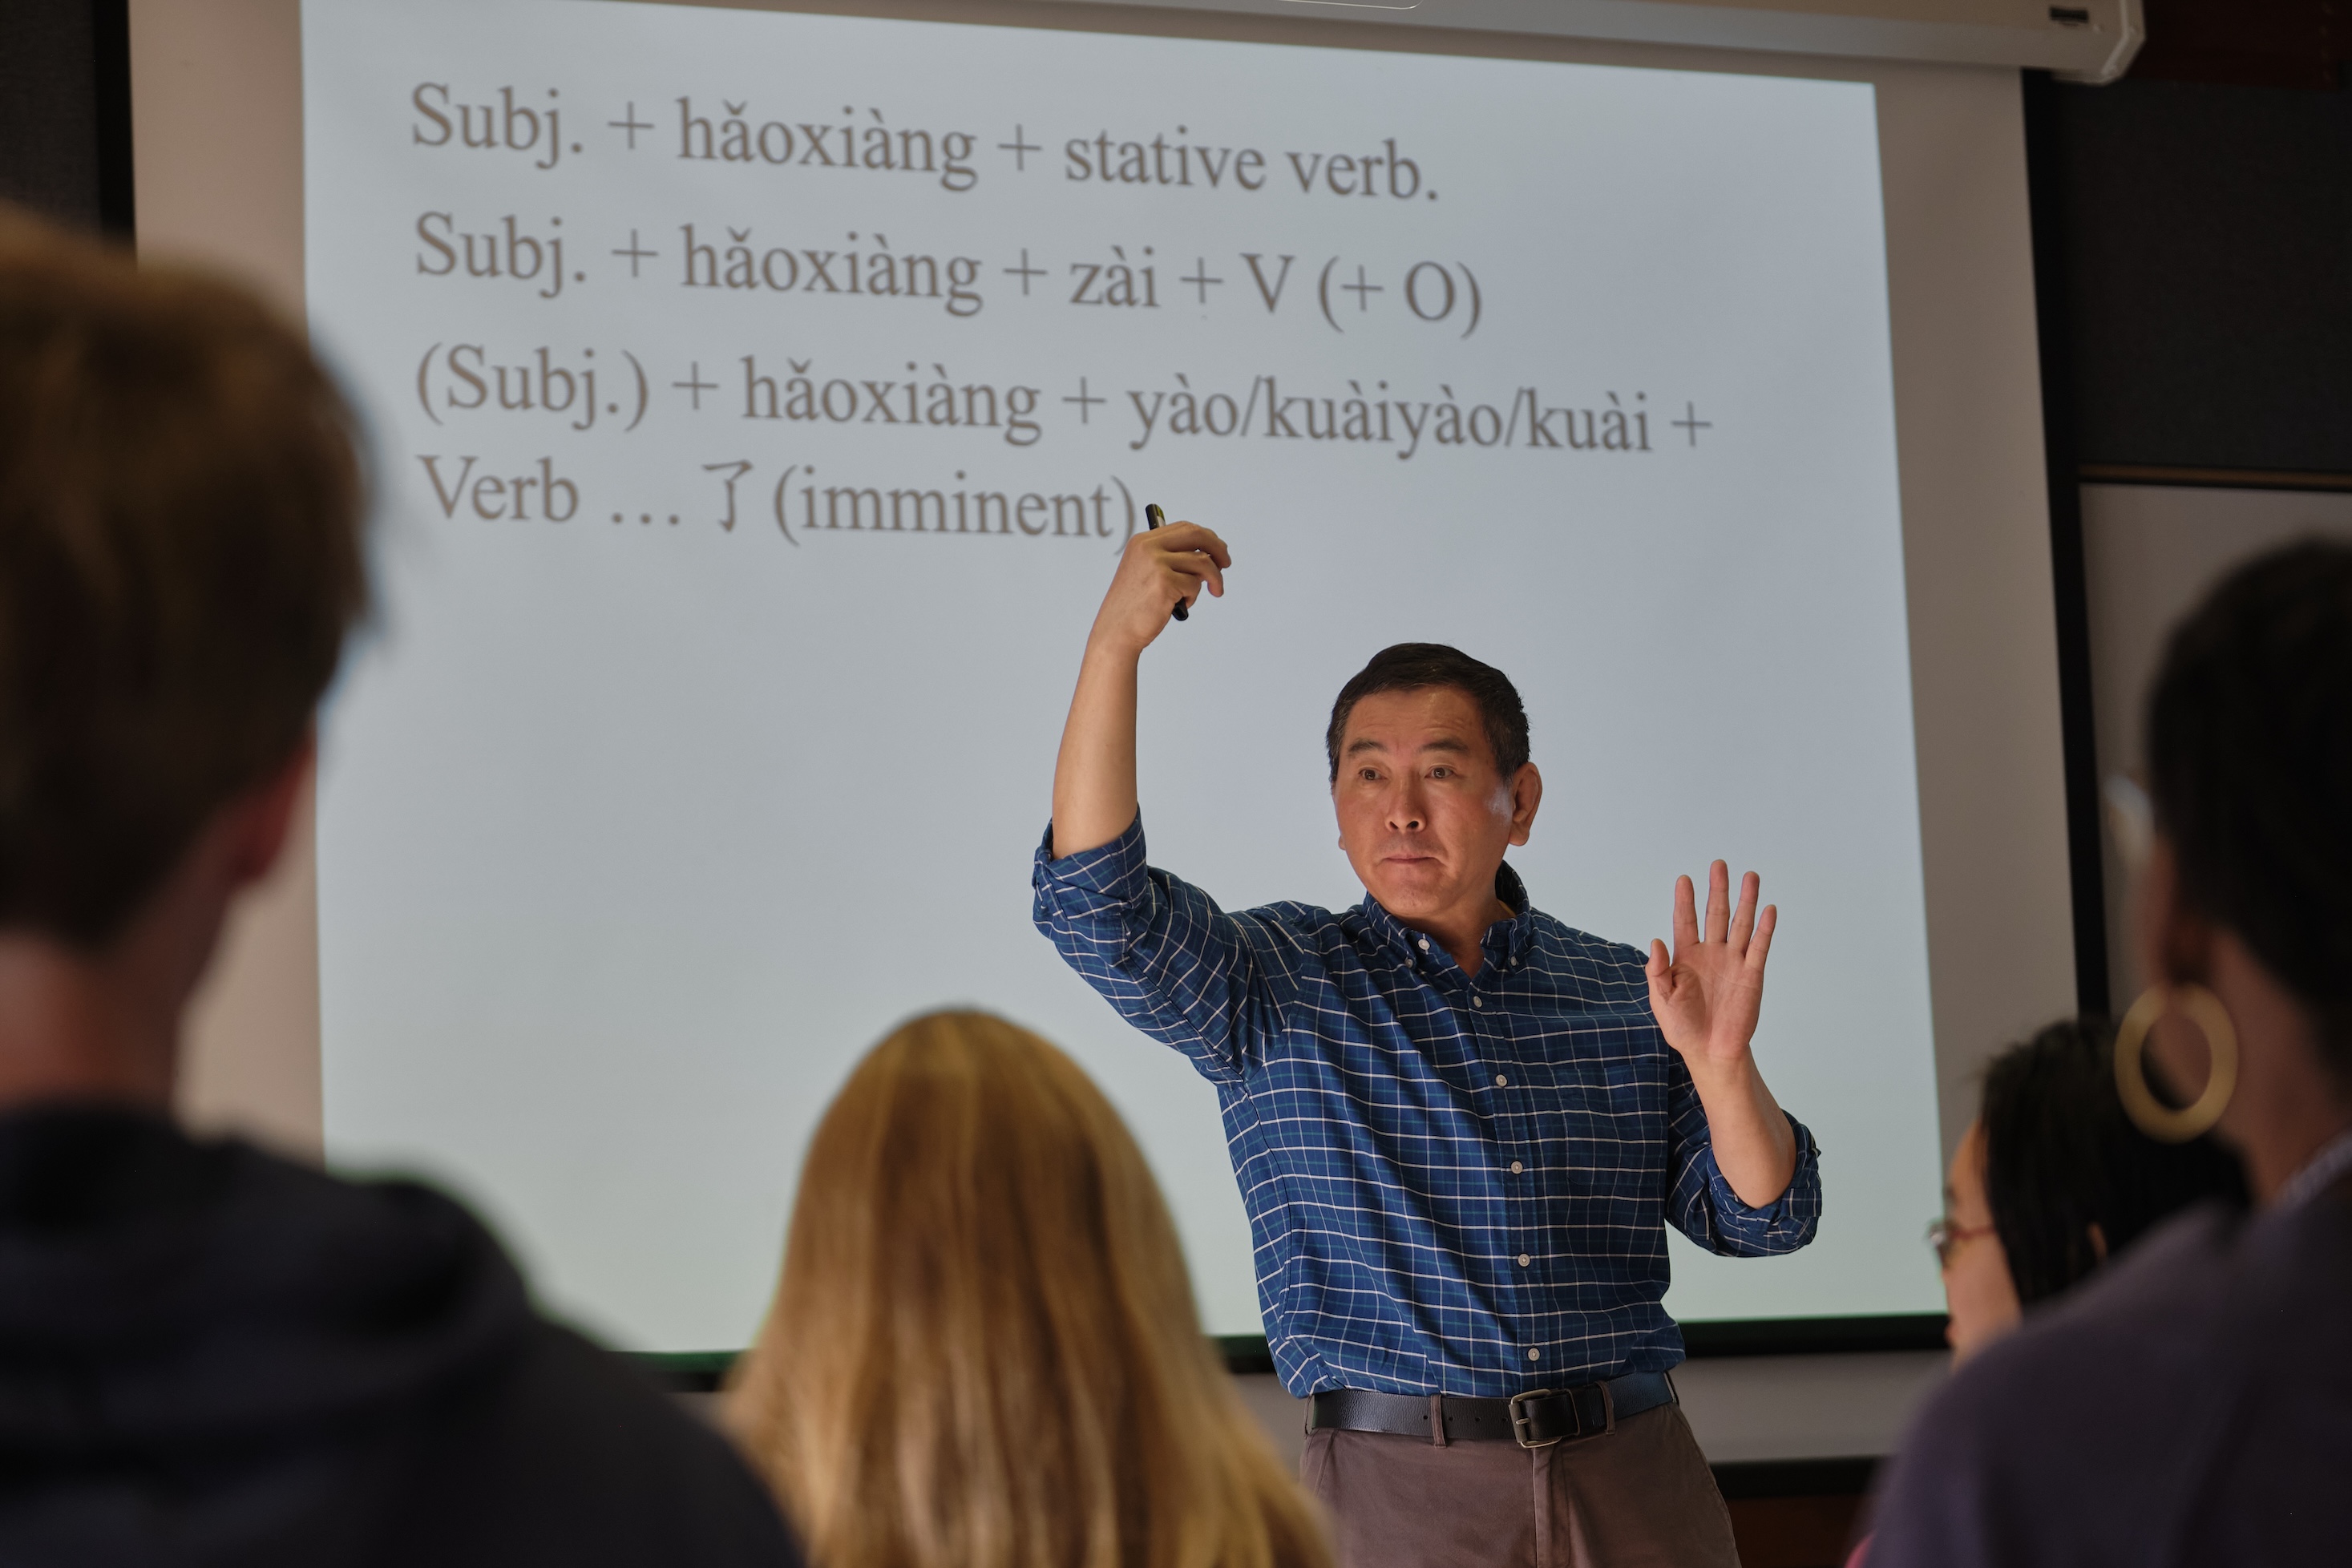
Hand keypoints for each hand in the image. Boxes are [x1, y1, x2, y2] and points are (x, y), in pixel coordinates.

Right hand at [1088, 522, 1228, 656]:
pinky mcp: (1164, 582)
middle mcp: (1148, 547)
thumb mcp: (1147, 573)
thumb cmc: (1135, 606)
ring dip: (1210, 580)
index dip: (1206, 538)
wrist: (1116, 631)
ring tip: (1201, 594)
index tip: (1217, 551)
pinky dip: (1193, 597)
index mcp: (1142, 541)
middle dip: (1218, 549)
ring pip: (1202, 563)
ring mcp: (1156, 563)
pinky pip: (1195, 585)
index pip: (1184, 528)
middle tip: (1226, 564)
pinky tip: (1179, 604)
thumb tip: (1209, 553)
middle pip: (1197, 535)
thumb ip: (1171, 559)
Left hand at [1647, 861, 1774, 1074]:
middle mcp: (1711, 953)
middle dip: (1717, 890)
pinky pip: (1759, 947)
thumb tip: (1654, 940)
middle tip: (1719, 865)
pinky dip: (1764, 929)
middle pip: (1715, 915)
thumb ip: (1657, 971)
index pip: (1684, 921)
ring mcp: (1733, 962)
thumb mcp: (1661, 999)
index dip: (1684, 901)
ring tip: (1750, 876)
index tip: (1684, 879)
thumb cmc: (1683, 1027)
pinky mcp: (1752, 974)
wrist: (1711, 1051)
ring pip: (1740, 924)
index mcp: (1685, 957)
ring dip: (1746, 901)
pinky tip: (1768, 909)